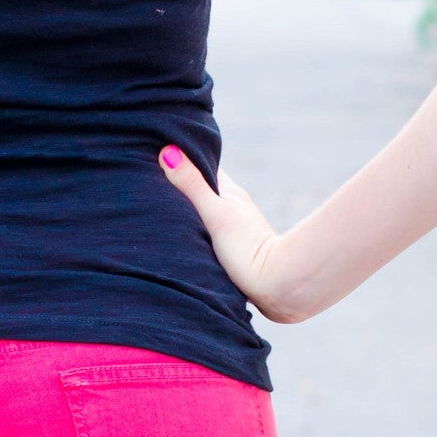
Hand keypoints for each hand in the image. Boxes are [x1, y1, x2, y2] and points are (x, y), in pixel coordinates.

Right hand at [158, 147, 303, 322]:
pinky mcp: (238, 247)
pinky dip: (200, 223)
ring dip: (193, 204)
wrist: (278, 285)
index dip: (186, 157)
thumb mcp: (215, 213)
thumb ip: (192, 185)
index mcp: (231, 192)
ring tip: (167, 204)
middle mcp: (236, 205)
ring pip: (211, 207)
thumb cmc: (247, 249)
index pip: (206, 165)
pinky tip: (190, 232)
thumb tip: (168, 151)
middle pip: (207, 186)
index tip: (162, 151)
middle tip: (158, 177)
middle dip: (186, 181)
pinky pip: (213, 227)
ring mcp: (239, 225)